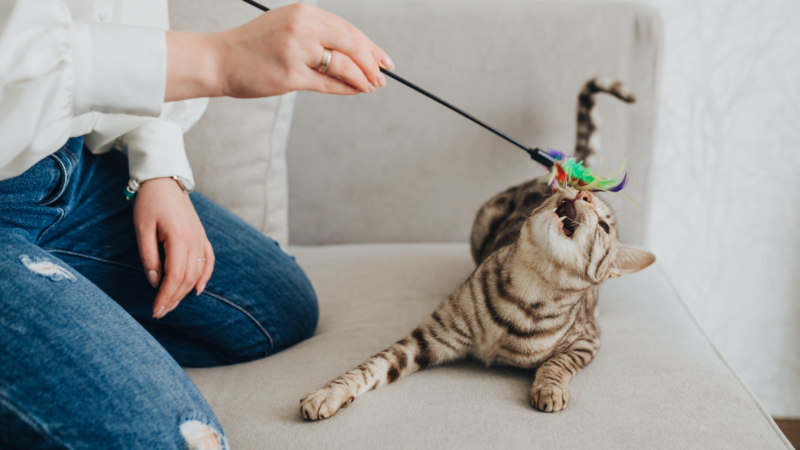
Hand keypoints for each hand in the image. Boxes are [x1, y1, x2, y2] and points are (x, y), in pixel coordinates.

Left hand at [133, 178, 214, 318]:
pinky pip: (208, 261)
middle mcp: (195, 241)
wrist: (164, 180)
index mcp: (180, 239)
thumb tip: (155, 282)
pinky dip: (204, 277)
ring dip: (185, 291)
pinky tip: (197, 290)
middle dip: (174, 298)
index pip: (175, 276)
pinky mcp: (201, 236)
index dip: (166, 296)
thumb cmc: (150, 203)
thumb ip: (149, 257)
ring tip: (172, 304)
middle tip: (160, 312)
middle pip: (188, 278)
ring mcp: (201, 239)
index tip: (156, 310)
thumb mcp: (142, 229)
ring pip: (197, 273)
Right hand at [165, 3, 394, 101]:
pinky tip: (356, 91)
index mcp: (304, 13)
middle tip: (383, 77)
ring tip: (371, 87)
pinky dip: (346, 88)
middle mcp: (302, 27)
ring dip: (362, 78)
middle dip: (372, 63)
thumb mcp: (287, 28)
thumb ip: (317, 36)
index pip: (348, 29)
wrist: (219, 59)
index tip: (384, 60)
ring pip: (343, 64)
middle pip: (351, 44)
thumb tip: (353, 54)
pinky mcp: (290, 75)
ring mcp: (296, 51)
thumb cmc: (254, 47)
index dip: (370, 46)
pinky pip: (328, 83)